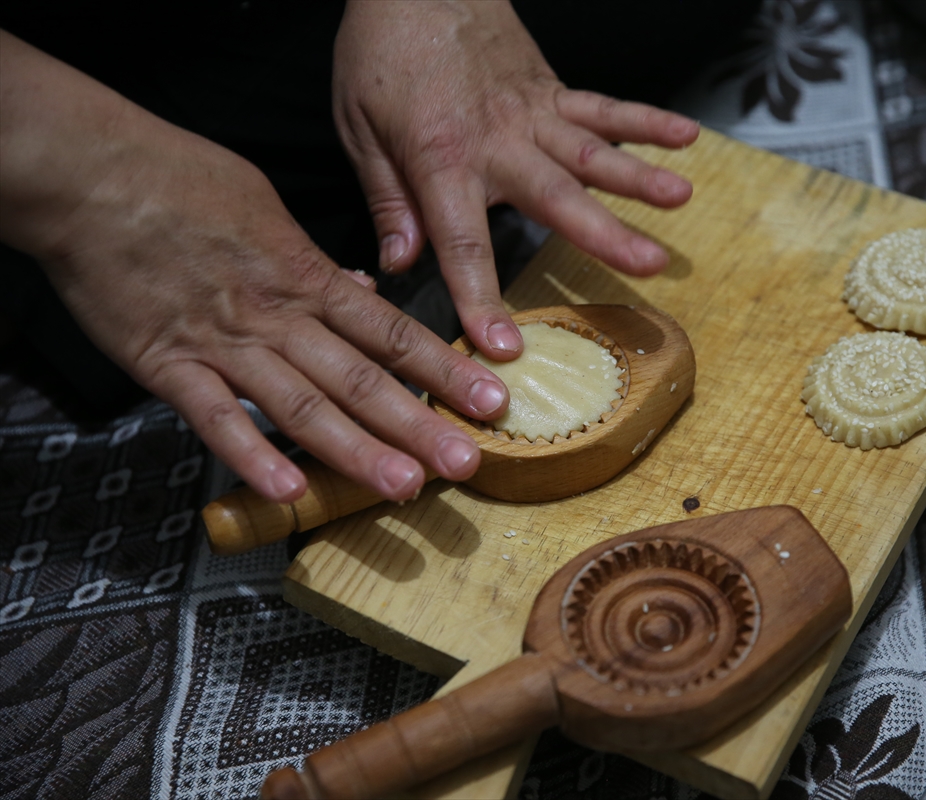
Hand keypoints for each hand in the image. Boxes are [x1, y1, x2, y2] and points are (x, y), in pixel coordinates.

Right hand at [1, 31, 508, 504]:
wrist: (91, 175)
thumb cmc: (178, 180)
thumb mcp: (266, 208)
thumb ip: (316, 260)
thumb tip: (359, 289)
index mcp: (307, 277)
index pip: (391, 332)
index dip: (446, 369)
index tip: (492, 398)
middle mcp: (278, 315)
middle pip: (362, 378)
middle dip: (419, 423)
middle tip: (467, 461)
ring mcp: (225, 343)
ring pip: (303, 404)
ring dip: (356, 450)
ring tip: (404, 486)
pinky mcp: (168, 364)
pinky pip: (215, 418)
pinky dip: (251, 454)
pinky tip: (287, 489)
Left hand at [332, 0, 699, 360]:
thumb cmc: (381, 55)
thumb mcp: (359, 129)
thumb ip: (388, 201)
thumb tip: (399, 267)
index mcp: (442, 159)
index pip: (462, 243)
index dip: (481, 298)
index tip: (503, 346)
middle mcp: (498, 140)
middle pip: (555, 196)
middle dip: (602, 235)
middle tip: (648, 266)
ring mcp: (532, 113)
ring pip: (591, 150)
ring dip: (639, 176)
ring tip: (682, 199)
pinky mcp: (552, 91)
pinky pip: (602, 107)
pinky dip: (644, 120)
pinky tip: (685, 136)